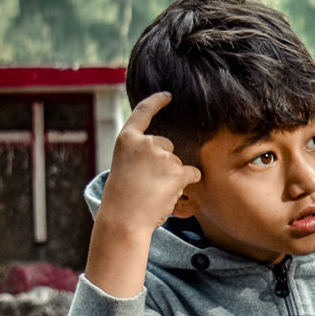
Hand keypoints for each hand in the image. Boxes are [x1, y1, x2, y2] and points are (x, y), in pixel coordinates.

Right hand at [98, 92, 201, 234]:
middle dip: (164, 161)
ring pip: (178, 163)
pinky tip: (173, 193)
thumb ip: (140, 155)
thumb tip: (168, 154)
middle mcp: (146, 142)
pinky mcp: (178, 171)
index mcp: (126, 139)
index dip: (157, 101)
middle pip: (167, 145)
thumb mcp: (124, 166)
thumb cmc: (122, 199)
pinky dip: (188, 182)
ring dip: (173, 176)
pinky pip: (192, 173)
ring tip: (154, 192)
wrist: (124, 219)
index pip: (143, 112)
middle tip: (148, 183)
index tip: (168, 95)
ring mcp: (163, 156)